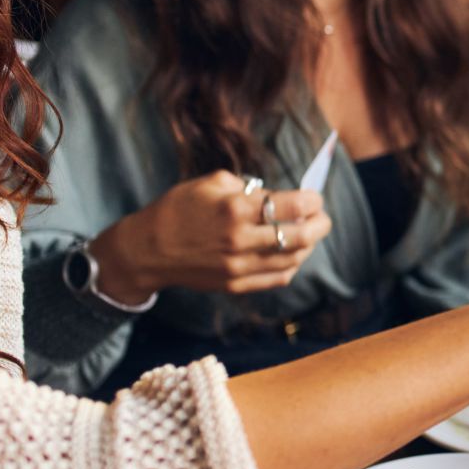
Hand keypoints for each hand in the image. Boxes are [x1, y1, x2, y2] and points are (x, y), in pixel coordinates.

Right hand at [90, 171, 331, 298]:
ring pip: (293, 259)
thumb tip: (279, 196)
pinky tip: (292, 253)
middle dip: (320, 224)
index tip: (314, 197)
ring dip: (308, 245)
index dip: (312, 201)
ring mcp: (239, 267)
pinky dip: (292, 265)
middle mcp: (240, 241)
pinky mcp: (235, 285)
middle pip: (300, 236)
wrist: (146, 250)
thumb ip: (248, 188)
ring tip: (308, 233)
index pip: (293, 207)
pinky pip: (278, 278)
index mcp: (235, 210)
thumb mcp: (210, 183)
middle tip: (322, 217)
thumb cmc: (177, 209)